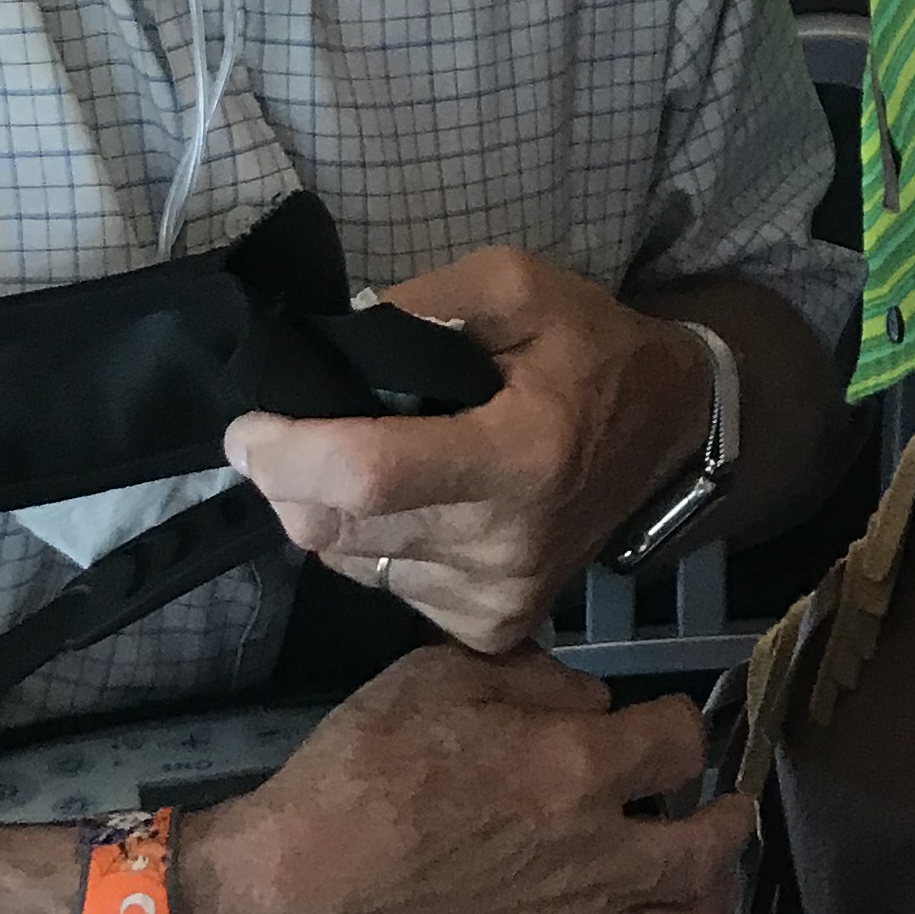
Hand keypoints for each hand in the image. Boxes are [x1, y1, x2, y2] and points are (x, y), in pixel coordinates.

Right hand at [182, 645, 747, 913]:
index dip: (683, 723)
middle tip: (730, 805)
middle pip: (705, 847)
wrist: (295, 906)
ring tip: (711, 878)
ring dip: (709, 897)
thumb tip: (587, 700)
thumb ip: (528, 678)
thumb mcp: (436, 680)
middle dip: (727, 819)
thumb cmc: (360, 780)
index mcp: (580, 771)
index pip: (678, 743)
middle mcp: (598, 857)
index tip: (670, 720)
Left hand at [226, 247, 712, 651]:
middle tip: (297, 430)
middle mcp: (507, 544)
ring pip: (348, 562)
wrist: (669, 433)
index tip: (245, 427)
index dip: (289, 454)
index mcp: (521, 455)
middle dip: (293, 477)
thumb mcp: (516, 285)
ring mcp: (499, 598)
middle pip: (339, 528)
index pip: (369, 476)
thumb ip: (423, 303)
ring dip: (331, 509)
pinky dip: (371, 543)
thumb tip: (334, 342)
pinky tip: (412, 503)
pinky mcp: (491, 628)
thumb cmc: (589, 349)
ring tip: (369, 459)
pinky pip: (383, 588)